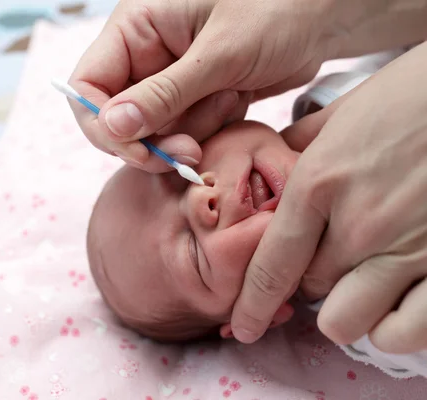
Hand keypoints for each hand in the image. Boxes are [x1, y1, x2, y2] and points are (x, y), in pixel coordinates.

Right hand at [69, 0, 351, 170]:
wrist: (323, 16)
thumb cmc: (277, 10)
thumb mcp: (220, 53)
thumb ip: (165, 93)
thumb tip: (114, 126)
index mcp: (135, 28)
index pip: (88, 86)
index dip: (103, 126)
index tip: (140, 152)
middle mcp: (143, 55)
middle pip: (118, 118)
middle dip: (153, 141)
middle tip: (191, 152)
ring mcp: (168, 79)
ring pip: (154, 131)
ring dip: (190, 131)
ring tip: (231, 98)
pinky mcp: (193, 97)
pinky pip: (183, 131)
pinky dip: (208, 129)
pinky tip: (236, 99)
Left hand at [231, 42, 426, 352]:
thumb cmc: (416, 93)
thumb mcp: (346, 110)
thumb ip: (301, 144)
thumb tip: (272, 160)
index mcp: (319, 183)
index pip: (270, 265)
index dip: (250, 305)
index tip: (243, 325)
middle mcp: (357, 224)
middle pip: (307, 291)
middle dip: (309, 284)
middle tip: (329, 264)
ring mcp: (408, 249)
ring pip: (346, 321)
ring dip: (347, 308)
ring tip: (362, 282)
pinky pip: (402, 332)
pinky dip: (392, 325)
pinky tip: (397, 300)